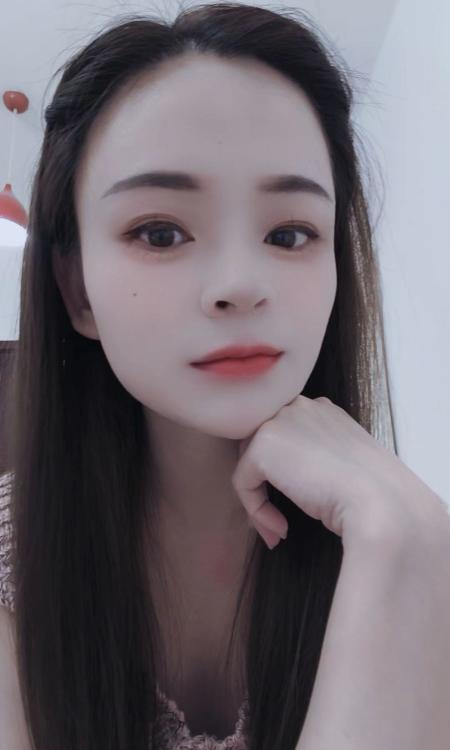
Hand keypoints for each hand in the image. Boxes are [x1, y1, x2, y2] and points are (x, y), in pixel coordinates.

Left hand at [232, 394, 447, 550]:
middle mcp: (298, 407)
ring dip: (258, 502)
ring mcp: (280, 421)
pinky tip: (281, 529)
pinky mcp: (264, 445)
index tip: (293, 506)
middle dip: (264, 486)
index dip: (281, 474)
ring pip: (248, 466)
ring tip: (279, 530)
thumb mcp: (340, 465)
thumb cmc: (370, 494)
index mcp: (320, 409)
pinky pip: (243, 483)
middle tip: (278, 523)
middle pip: (258, 447)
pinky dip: (256, 511)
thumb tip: (284, 477)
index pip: (283, 437)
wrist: (380, 504)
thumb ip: (312, 459)